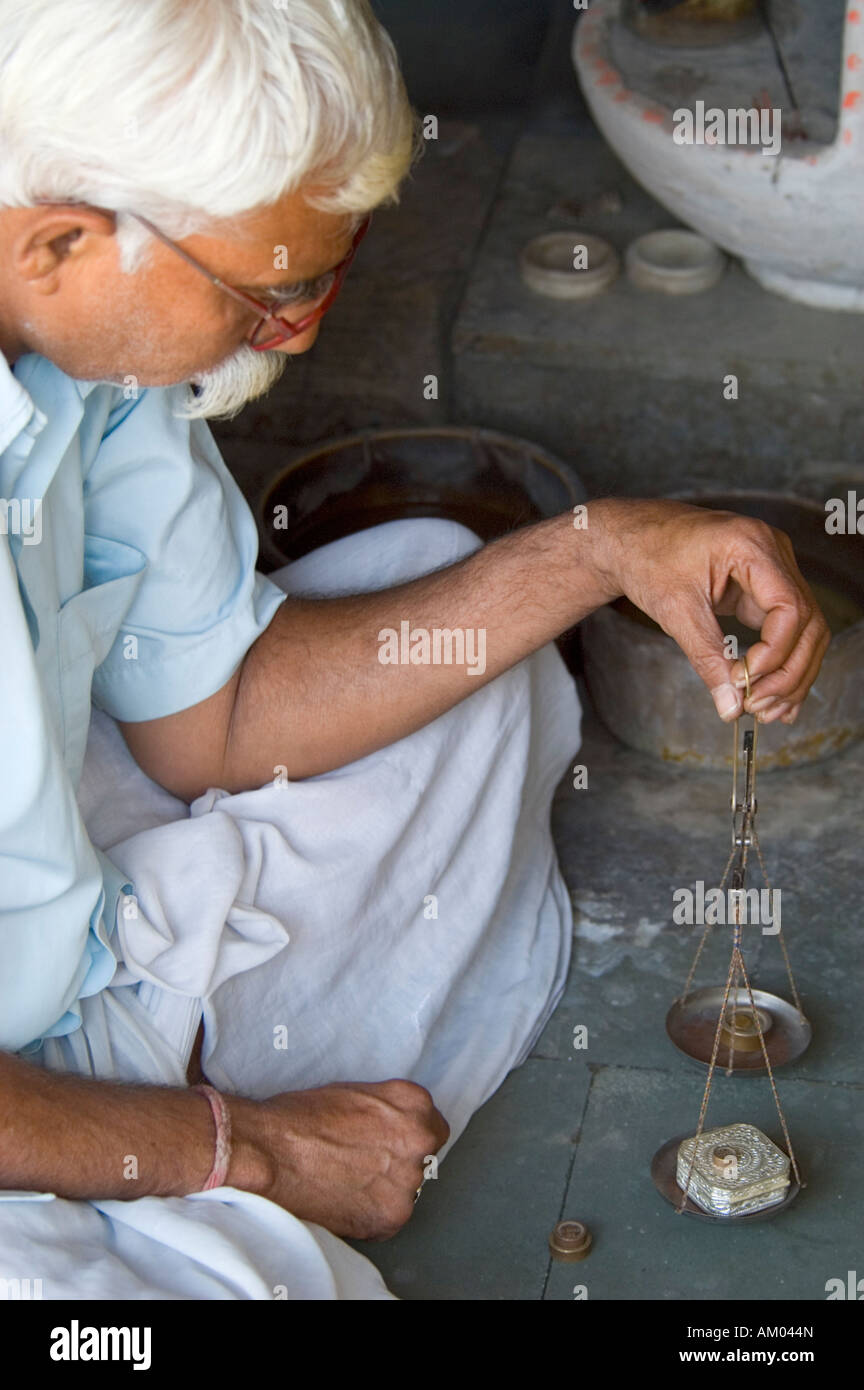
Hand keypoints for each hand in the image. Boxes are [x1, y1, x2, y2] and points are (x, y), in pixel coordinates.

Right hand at [230, 1079, 449, 1239]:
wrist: (269, 1151)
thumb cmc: (300, 1117)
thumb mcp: (355, 1093)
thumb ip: (386, 1110)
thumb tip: (392, 1126)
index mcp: (412, 1104)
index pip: (433, 1126)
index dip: (409, 1136)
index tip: (393, 1143)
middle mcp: (419, 1142)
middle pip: (424, 1158)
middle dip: (399, 1162)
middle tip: (365, 1163)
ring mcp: (407, 1182)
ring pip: (406, 1190)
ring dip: (385, 1189)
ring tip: (346, 1181)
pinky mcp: (390, 1217)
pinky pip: (389, 1218)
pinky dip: (370, 1213)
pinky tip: (343, 1198)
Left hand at [592, 499, 829, 724]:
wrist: (630, 538)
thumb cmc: (647, 558)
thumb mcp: (675, 611)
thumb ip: (707, 658)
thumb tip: (731, 706)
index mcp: (752, 545)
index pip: (789, 607)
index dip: (775, 653)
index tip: (746, 683)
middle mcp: (772, 551)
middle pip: (808, 622)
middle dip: (788, 672)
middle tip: (760, 708)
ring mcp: (772, 567)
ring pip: (805, 629)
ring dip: (790, 674)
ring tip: (766, 709)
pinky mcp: (763, 586)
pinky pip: (786, 627)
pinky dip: (780, 661)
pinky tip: (774, 694)